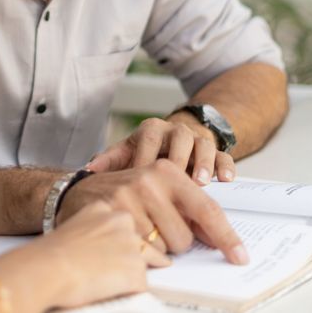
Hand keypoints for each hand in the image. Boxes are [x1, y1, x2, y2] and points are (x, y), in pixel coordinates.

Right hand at [2, 201, 166, 309]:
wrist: (47, 267)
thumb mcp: (74, 226)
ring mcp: (132, 244)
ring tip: (101, 278)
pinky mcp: (136, 270)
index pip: (126, 225)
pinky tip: (105, 287)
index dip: (118, 244)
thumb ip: (95, 228)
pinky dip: (126, 291)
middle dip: (128, 258)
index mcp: (105, 208)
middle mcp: (123, 221)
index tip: (107, 253)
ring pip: (142, 264)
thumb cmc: (50, 252)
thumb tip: (102, 245)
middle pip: (140, 243)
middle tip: (103, 268)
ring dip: (126, 274)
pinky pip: (140, 285)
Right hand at [56, 160, 248, 264]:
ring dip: (154, 250)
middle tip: (151, 230)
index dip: (225, 236)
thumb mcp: (154, 190)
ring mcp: (130, 198)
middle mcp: (149, 180)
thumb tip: (215, 237)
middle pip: (186, 236)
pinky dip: (141, 257)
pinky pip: (145, 255)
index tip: (239, 256)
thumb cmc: (120, 196)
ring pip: (166, 249)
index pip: (206, 208)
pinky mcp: (114, 218)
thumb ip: (184, 207)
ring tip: (134, 232)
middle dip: (172, 243)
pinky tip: (126, 242)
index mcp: (165, 171)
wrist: (72, 195)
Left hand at [87, 115, 234, 184]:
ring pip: (203, 146)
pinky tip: (226, 180)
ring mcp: (197, 140)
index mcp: (151, 130)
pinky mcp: (215, 151)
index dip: (146, 156)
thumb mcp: (126, 153)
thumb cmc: (145, 154)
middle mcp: (175, 130)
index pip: (148, 138)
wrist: (172, 142)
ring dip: (203, 164)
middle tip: (176, 179)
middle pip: (179, 139)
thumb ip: (109, 161)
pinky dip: (225, 166)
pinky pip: (223, 155)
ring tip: (201, 182)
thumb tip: (85, 169)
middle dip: (178, 159)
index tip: (141, 175)